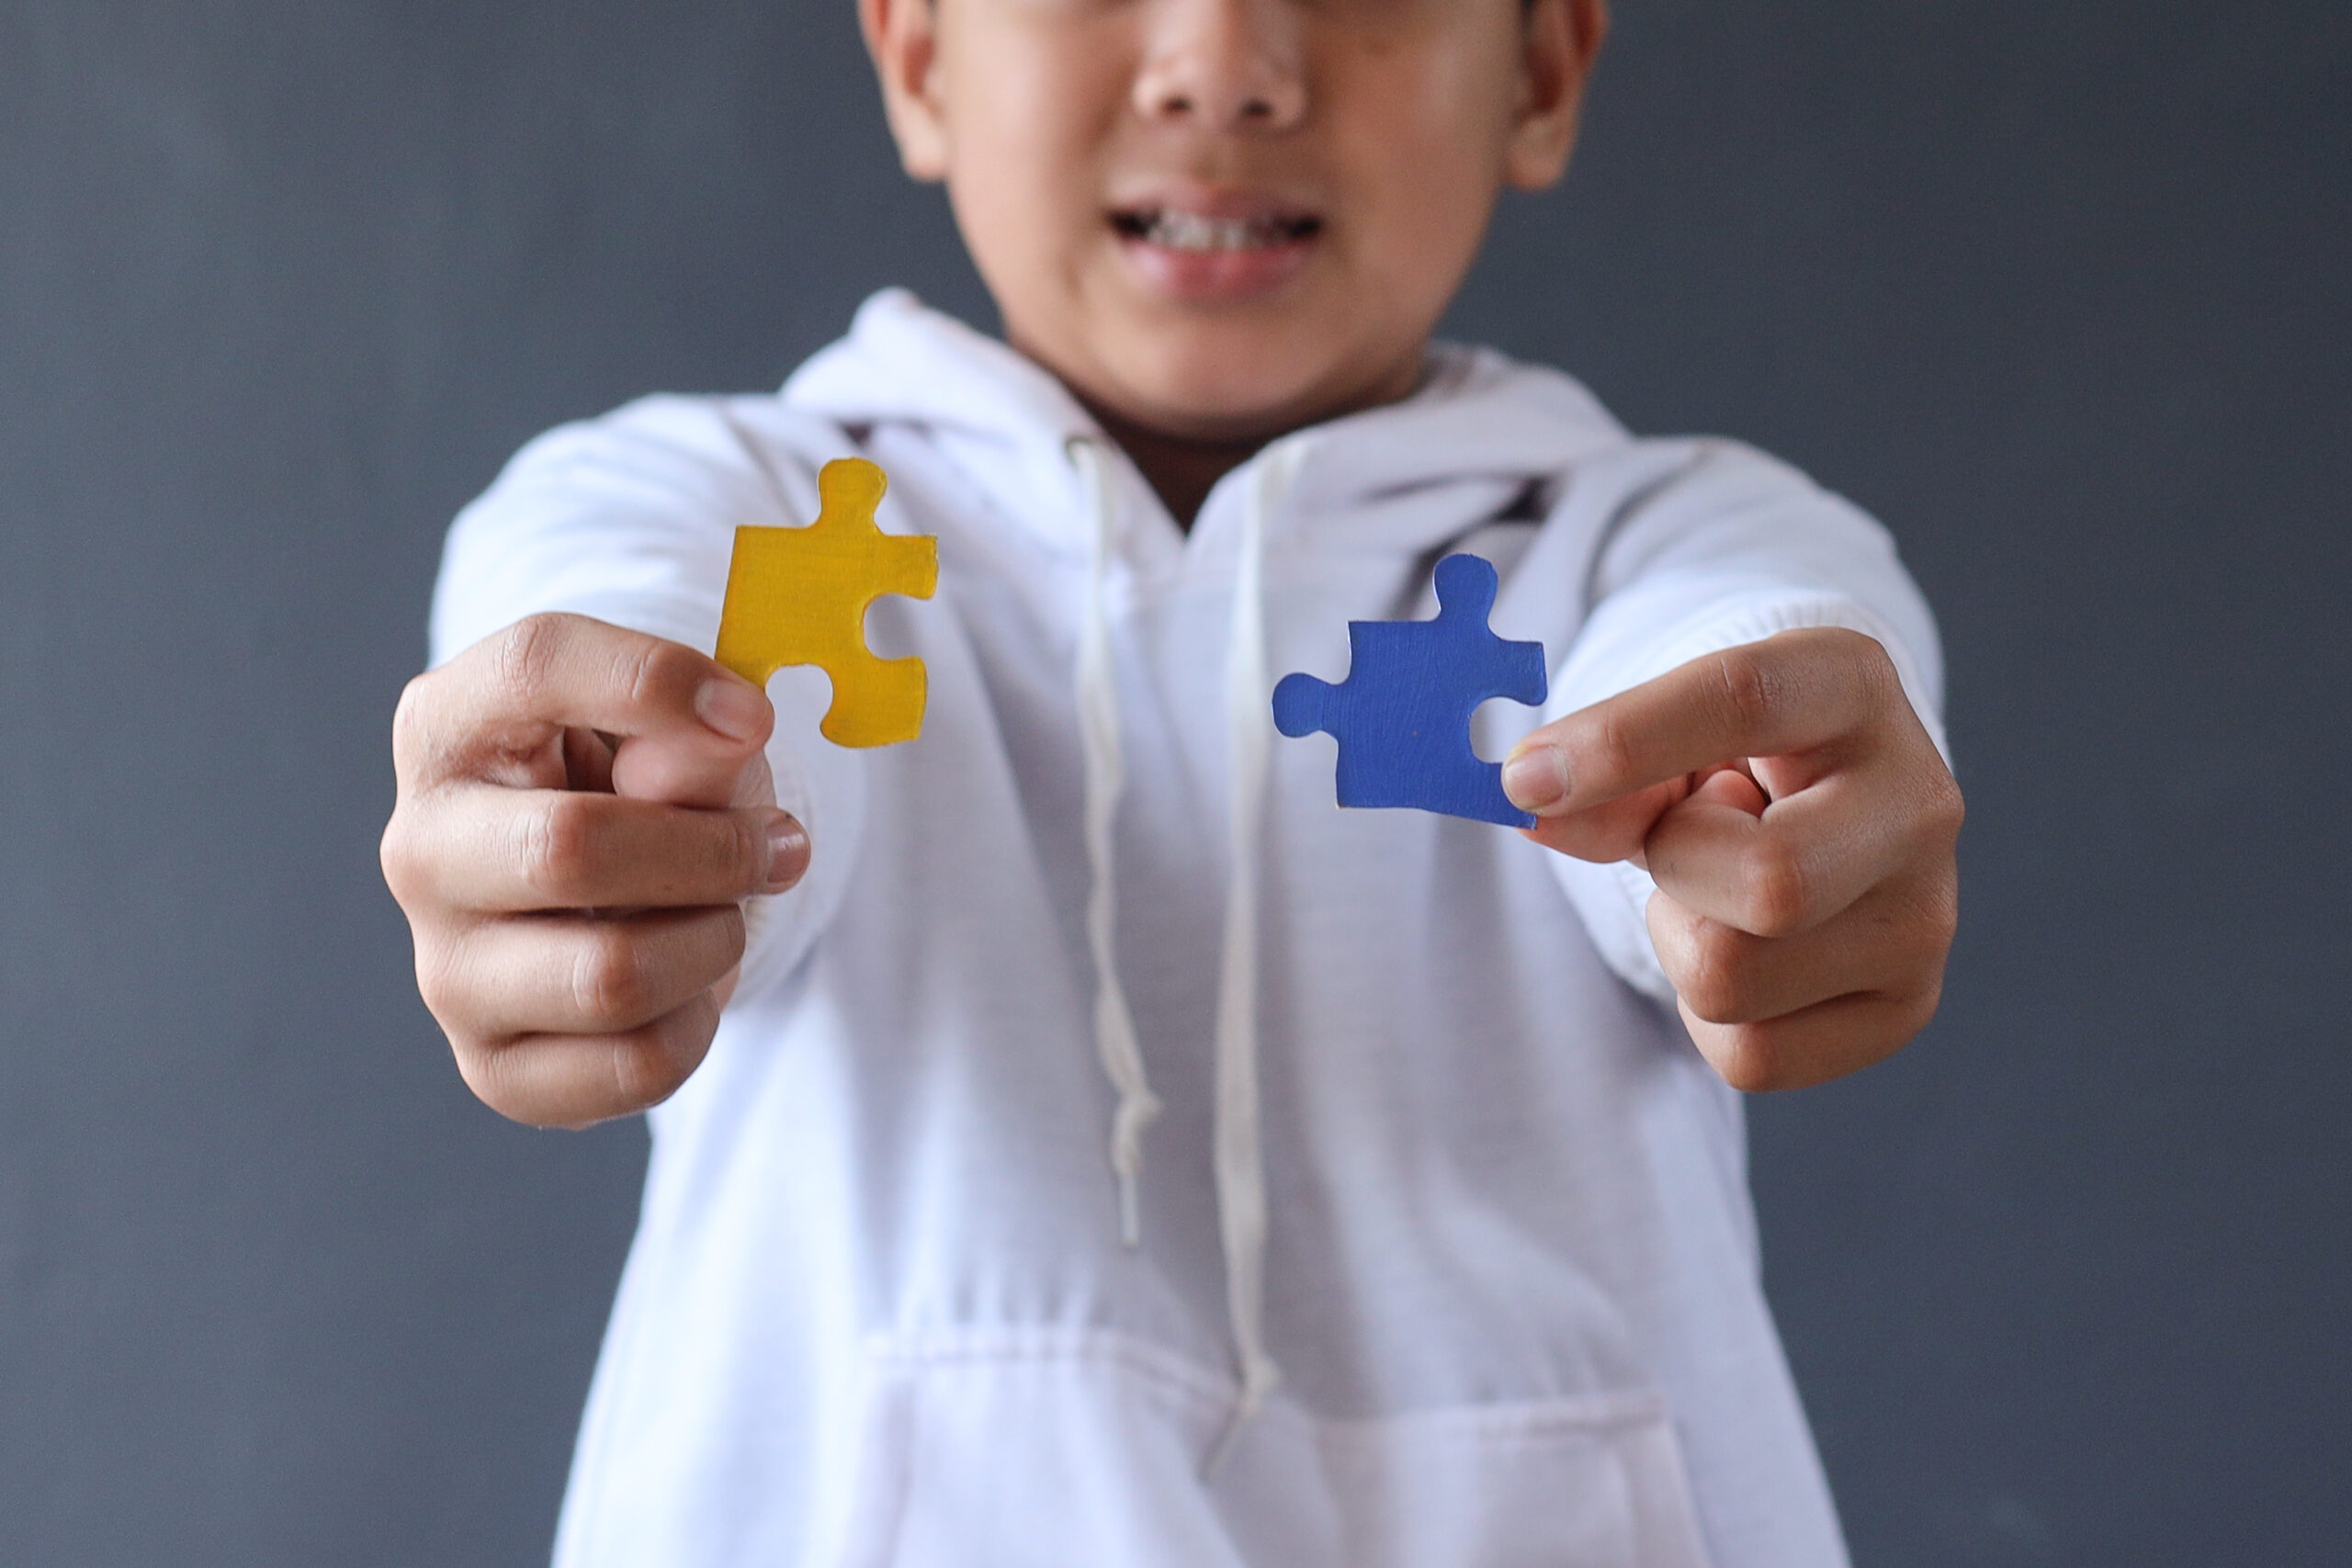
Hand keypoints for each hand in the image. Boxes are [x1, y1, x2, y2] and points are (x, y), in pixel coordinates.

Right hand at [380, 614, 806, 1127]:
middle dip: (715, 850)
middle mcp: (422, 848)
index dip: (658, 682)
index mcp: (449, 725)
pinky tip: (686, 983)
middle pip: (574, 849)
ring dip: (713, 940)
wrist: (614, 896)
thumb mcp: (673, 728)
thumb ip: (697, 726)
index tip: (754, 717)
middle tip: (774, 844)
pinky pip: (638, 1066)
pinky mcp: (496, 1069)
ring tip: (718, 913)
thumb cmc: (637, 787)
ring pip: (614, 977)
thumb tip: (730, 731)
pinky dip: (699, 1022)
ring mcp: (446, 970)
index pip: (536, 666)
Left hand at [1502, 627, 1962, 1090]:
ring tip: (1719, 889)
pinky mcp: (1904, 1008)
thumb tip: (1533, 805)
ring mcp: (1926, 917)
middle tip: (1684, 836)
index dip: (1623, 742)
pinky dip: (1709, 1015)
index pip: (1744, 699)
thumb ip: (1603, 770)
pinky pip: (1750, 1056)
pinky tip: (1742, 947)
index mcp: (1851, 684)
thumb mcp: (1667, 735)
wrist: (1821, 807)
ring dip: (1684, 939)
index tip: (1526, 779)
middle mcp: (1918, 801)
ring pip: (1733, 981)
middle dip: (1678, 867)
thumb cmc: (1731, 760)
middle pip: (1770, 883)